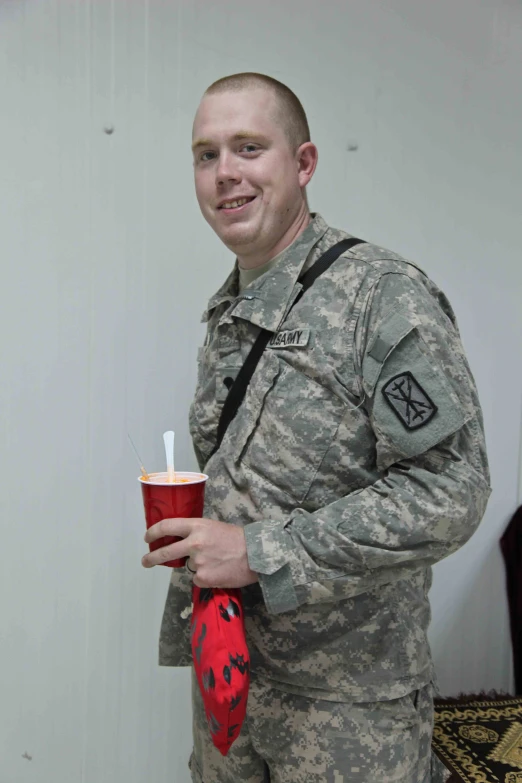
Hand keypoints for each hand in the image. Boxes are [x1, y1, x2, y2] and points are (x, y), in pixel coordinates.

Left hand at [142, 517, 258, 588]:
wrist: (257, 554)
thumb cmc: (237, 538)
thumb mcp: (214, 527)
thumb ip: (196, 533)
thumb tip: (180, 542)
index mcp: (196, 526)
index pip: (166, 526)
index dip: (153, 532)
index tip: (148, 538)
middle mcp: (193, 543)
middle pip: (164, 552)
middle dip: (151, 558)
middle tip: (146, 561)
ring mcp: (198, 562)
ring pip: (188, 566)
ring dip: (197, 566)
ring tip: (216, 562)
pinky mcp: (203, 578)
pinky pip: (198, 578)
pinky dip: (205, 577)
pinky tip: (219, 571)